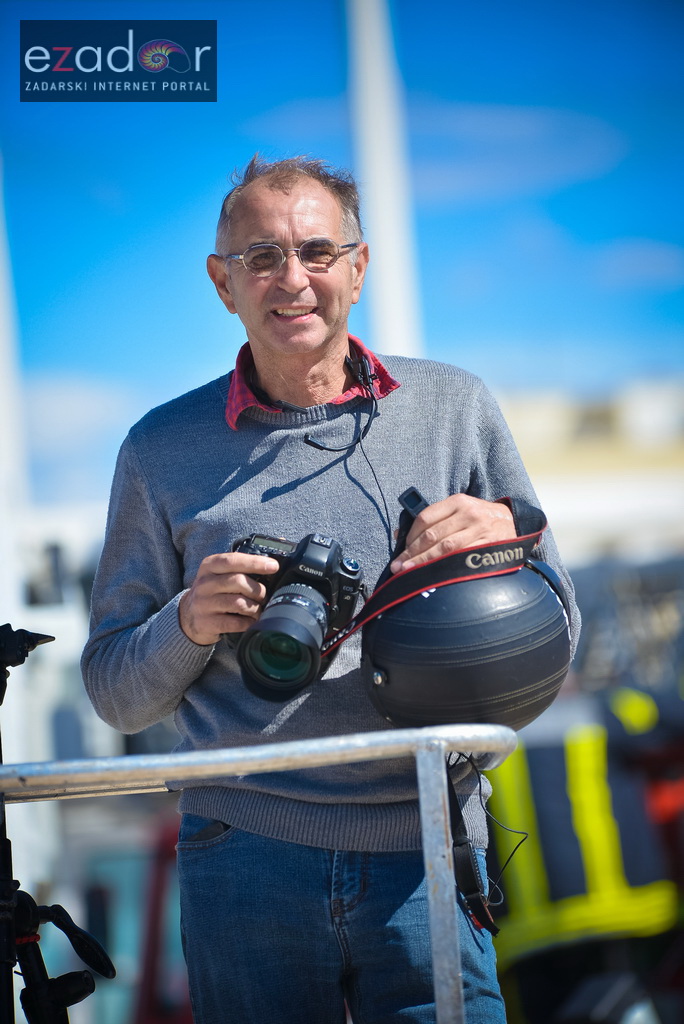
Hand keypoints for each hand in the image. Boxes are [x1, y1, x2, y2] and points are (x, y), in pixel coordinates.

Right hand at [178, 552, 279, 645]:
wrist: (188, 616)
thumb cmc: (214, 592)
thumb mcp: (219, 574)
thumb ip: (240, 567)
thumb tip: (272, 563)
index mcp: (209, 566)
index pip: (233, 560)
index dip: (255, 562)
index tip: (274, 566)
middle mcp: (204, 583)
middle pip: (238, 581)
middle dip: (257, 590)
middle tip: (264, 596)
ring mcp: (203, 604)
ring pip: (238, 603)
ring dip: (255, 608)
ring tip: (258, 610)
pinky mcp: (206, 623)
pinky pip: (235, 623)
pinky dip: (248, 623)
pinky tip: (250, 621)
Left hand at [390, 494, 515, 573]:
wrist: (514, 522)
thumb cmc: (480, 518)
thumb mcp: (460, 510)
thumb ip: (434, 520)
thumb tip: (400, 536)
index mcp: (458, 502)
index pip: (425, 518)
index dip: (410, 536)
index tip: (402, 549)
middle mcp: (468, 514)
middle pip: (432, 535)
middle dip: (412, 553)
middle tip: (397, 566)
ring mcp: (479, 530)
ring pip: (444, 548)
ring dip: (423, 562)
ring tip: (408, 572)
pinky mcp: (488, 546)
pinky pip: (461, 558)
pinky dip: (444, 567)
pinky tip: (432, 575)